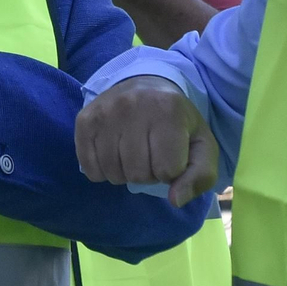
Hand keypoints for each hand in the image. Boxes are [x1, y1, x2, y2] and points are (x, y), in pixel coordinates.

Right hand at [75, 76, 217, 207]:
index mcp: (168, 110)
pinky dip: (103, 171)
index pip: (168, 170)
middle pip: (138, 174)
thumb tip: (175, 200)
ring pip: (114, 174)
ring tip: (133, 153)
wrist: (145, 86)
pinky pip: (90, 169)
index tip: (172, 154)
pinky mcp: (84, 120)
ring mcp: (105, 112)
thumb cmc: (176, 122)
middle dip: (148, 173)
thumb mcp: (202, 146)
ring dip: (126, 173)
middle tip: (151, 153)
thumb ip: (200, 176)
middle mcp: (133, 106)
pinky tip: (114, 153)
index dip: (172, 170)